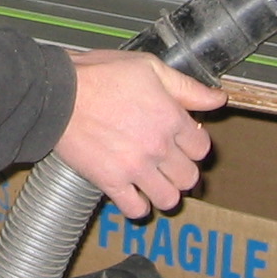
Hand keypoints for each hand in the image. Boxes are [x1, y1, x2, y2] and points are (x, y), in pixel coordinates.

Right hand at [53, 49, 225, 219]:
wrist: (58, 95)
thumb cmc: (99, 75)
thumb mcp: (149, 68)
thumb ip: (187, 87)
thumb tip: (218, 99)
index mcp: (170, 118)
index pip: (202, 147)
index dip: (194, 144)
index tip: (182, 141)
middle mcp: (158, 147)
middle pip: (189, 177)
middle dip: (183, 171)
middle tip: (170, 164)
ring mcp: (135, 168)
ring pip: (168, 198)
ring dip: (165, 193)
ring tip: (155, 183)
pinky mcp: (111, 182)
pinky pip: (135, 209)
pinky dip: (139, 207)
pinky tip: (134, 196)